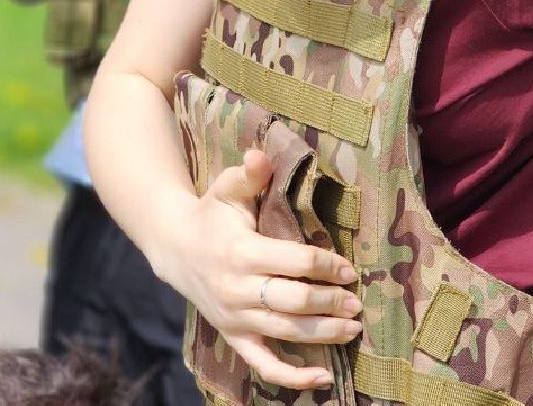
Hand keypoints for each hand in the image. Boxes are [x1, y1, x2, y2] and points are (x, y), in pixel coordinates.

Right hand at [160, 149, 361, 390]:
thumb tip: (261, 154)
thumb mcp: (227, 188)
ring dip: (324, 333)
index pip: (294, 262)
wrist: (174, 248)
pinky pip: (264, 364)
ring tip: (353, 328)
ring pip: (286, 333)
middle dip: (330, 303)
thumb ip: (248, 173)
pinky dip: (293, 377)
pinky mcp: (234, 335)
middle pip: (294, 302)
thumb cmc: (211, 214)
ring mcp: (236, 317)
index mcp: (242, 251)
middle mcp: (238, 289)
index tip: (349, 268)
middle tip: (357, 302)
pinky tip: (323, 378)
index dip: (326, 265)